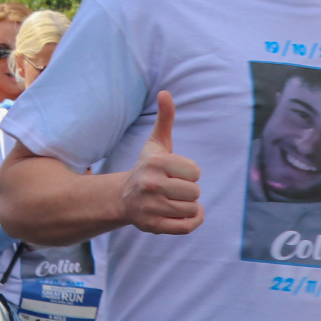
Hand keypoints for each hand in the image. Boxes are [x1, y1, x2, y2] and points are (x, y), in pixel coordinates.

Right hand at [118, 91, 202, 234]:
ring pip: (192, 209)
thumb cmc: (148, 167)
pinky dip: (192, 221)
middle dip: (189, 191)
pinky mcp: (153, 226)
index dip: (190, 173)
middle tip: (173, 188)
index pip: (196, 172)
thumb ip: (165, 118)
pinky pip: (186, 227)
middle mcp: (151, 184)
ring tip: (173, 200)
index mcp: (156, 163)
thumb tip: (165, 93)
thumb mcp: (156, 143)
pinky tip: (185, 214)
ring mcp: (151, 207)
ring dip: (188, 206)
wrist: (124, 197)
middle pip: (195, 192)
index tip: (175, 172)